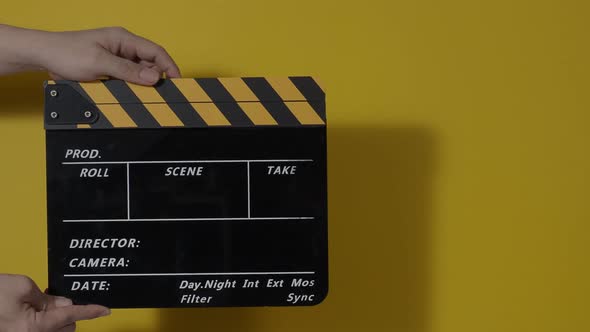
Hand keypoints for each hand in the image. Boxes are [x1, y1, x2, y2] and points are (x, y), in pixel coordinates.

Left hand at [0, 25, 179, 84]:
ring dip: (141, 85)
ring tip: (141, 96)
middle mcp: (123, 47)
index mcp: (124, 39)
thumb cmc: (66, 52)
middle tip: (160, 95)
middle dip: (156, 79)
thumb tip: (153, 77)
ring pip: (140, 73)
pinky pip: (128, 79)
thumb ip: (128, 71)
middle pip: (150, 64)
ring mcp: (117, 58)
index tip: (177, 82)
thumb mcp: (99, 63)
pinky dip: (131, 88)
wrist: (43, 55)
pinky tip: (128, 95)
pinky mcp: (110, 69)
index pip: (156, 51)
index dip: (169, 67)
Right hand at [0, 274, 109, 331]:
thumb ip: (48, 297)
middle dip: (66, 313)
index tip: (105, 310)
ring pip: (55, 330)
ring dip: (54, 318)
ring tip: (36, 304)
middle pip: (66, 326)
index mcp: (33, 327)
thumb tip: (64, 304)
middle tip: (50, 299)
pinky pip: (41, 331)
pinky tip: (32, 310)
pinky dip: (44, 321)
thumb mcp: (22, 286)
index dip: (90, 311)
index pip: (71, 316)